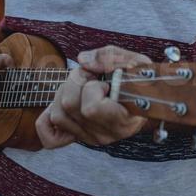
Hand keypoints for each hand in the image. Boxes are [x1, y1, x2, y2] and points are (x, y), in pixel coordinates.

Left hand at [35, 45, 152, 149]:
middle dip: (76, 81)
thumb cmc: (140, 80)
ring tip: (83, 86)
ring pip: (57, 114)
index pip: (91, 108)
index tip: (106, 80)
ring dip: (65, 92)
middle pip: (69, 105)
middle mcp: (105, 134)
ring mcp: (90, 137)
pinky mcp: (79, 136)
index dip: (92, 86)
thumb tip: (82, 60)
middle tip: (92, 75)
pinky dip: (48, 120)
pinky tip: (64, 105)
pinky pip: (49, 138)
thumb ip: (109, 57)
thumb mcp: (133, 61)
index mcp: (122, 120)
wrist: (147, 99)